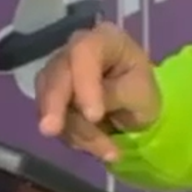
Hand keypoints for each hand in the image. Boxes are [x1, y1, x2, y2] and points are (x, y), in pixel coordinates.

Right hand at [34, 22, 160, 162]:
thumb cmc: (140, 89)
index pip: (84, 52)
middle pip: (57, 73)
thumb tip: (86, 111)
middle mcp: (74, 50)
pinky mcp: (51, 98)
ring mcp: (59, 73)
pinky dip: (77, 140)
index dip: (84, 82)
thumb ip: (115, 93)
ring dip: (78, 133)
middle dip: (55, 105)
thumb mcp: (141, 91)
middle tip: (51, 130)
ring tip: (110, 152)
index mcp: (103, 39)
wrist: (133, 105)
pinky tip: (102, 149)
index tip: (93, 115)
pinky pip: (55, 120)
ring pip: (51, 102)